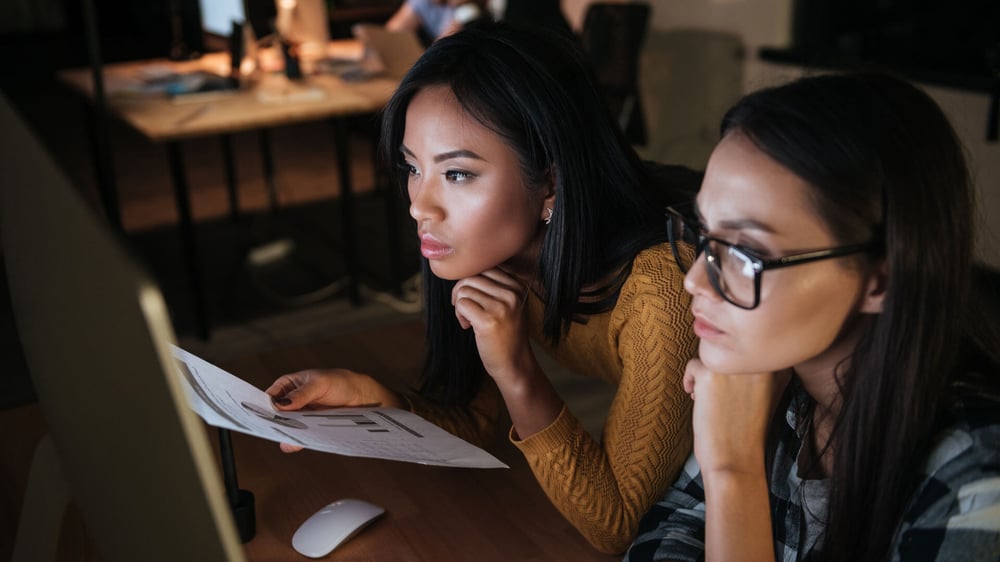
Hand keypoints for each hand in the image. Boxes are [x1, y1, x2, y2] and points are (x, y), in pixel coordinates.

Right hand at [264, 368, 402, 452]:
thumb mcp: (320, 383)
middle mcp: (291, 403)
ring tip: (285, 436)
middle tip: (271, 428)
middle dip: (273, 422)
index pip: (268, 397)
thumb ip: (301, 394)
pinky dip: (297, 442)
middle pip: (275, 415)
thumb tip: (281, 404)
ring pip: (287, 428)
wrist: (363, 398)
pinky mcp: (311, 431)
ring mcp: (301, 417)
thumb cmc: (341, 383)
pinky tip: (295, 443)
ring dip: (285, 433)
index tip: (259, 415)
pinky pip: (300, 438)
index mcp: (288, 385)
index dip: (261, 406)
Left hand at [451, 268, 534, 381]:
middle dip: (462, 293)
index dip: (472, 283)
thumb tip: (464, 269)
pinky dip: (459, 315)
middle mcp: (512, 294)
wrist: (515, 364)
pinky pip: (461, 304)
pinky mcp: (488, 320)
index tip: (474, 300)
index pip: (483, 268)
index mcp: (518, 286)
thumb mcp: (509, 304)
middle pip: (472, 277)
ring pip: (464, 290)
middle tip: (466, 311)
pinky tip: (468, 326)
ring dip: (460, 306)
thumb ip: (493, 286)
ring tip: (470, 320)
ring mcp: (501, 307)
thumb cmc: (507, 334)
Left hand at [684, 359, 789, 476]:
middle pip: (727, 348)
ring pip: (710, 355)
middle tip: (720, 396)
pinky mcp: (709, 373)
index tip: (731, 389)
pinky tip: (697, 400)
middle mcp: (754, 360)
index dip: (734, 367)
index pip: (746, 348)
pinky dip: (690, 381)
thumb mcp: (766, 396)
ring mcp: (732, 365)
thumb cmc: (749, 430)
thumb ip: (757, 372)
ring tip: (710, 399)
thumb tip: (736, 352)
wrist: (736, 459)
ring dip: (705, 374)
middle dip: (719, 369)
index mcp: (773, 365)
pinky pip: (692, 365)